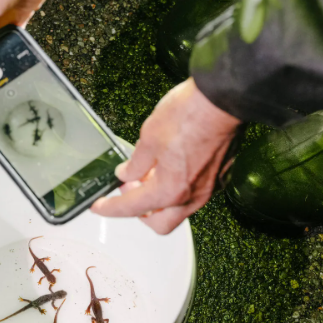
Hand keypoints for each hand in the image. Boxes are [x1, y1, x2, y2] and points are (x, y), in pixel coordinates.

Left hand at [91, 78, 240, 233]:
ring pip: (178, 210)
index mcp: (170, 190)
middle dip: (140, 213)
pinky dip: (176, 189)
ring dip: (159, 200)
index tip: (99, 207)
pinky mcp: (218, 177)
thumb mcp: (149, 138)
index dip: (110, 208)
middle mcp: (191, 196)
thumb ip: (135, 163)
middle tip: (129, 190)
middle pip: (159, 223)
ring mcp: (208, 189)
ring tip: (148, 174)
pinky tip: (169, 168)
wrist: (224, 99)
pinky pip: (192, 195)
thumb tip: (127, 173)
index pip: (132, 208)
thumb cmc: (190, 114)